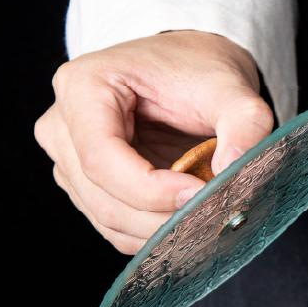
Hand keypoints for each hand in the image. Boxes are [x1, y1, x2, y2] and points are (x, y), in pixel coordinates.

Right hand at [34, 31, 272, 253]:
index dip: (152, 191)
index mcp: (81, 87)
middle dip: (163, 217)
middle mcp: (62, 127)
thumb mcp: (231, 87)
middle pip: (105, 200)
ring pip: (111, 221)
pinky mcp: (88, 190)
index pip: (102, 160)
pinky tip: (187, 224)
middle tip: (213, 213)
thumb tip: (236, 170)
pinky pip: (117, 230)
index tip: (200, 195)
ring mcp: (69, 162)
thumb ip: (245, 123)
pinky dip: (155, 235)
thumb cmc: (199, 70)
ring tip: (205, 216)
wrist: (190, 71)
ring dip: (162, 231)